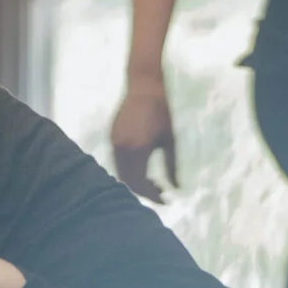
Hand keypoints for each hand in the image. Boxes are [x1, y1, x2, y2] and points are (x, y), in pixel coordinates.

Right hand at [110, 83, 177, 202]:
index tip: (165, 200)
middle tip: (161, 192)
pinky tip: (142, 168)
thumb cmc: (162, 113)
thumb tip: (175, 188)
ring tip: (154, 182)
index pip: (140, 183)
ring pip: (121, 172)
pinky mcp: (111, 137)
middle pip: (128, 182)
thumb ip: (172, 167)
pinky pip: (117, 161)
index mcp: (139, 149)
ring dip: (135, 181)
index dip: (152, 195)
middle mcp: (123, 148)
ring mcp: (114, 142)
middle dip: (144, 191)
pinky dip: (128, 170)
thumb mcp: (170, 141)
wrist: (144, 88)